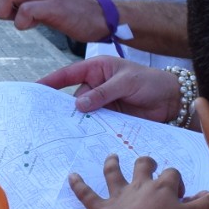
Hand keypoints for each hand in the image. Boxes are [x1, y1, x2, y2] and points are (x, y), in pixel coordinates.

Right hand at [40, 56, 182, 122]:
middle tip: (49, 121)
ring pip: (84, 114)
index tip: (36, 88)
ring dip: (78, 123)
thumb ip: (103, 93)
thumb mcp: (127, 82)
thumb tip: (78, 104)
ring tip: (64, 134)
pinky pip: (96, 124)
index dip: (52, 81)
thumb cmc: (151, 81)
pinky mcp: (111, 118)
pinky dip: (90, 131)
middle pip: (75, 98)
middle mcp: (96, 85)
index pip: (69, 74)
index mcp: (97, 69)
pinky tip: (82, 139)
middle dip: (65, 109)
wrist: (172, 100)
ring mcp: (103, 103)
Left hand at [69, 155, 208, 208]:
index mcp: (163, 187)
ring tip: (111, 156)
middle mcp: (140, 186)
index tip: (179, 192)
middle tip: (150, 163)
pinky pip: (87, 194)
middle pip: (144, 166)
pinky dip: (77, 185)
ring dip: (112, 164)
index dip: (176, 181)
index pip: (172, 175)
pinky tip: (70, 176)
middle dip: (147, 162)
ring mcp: (120, 196)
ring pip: (114, 174)